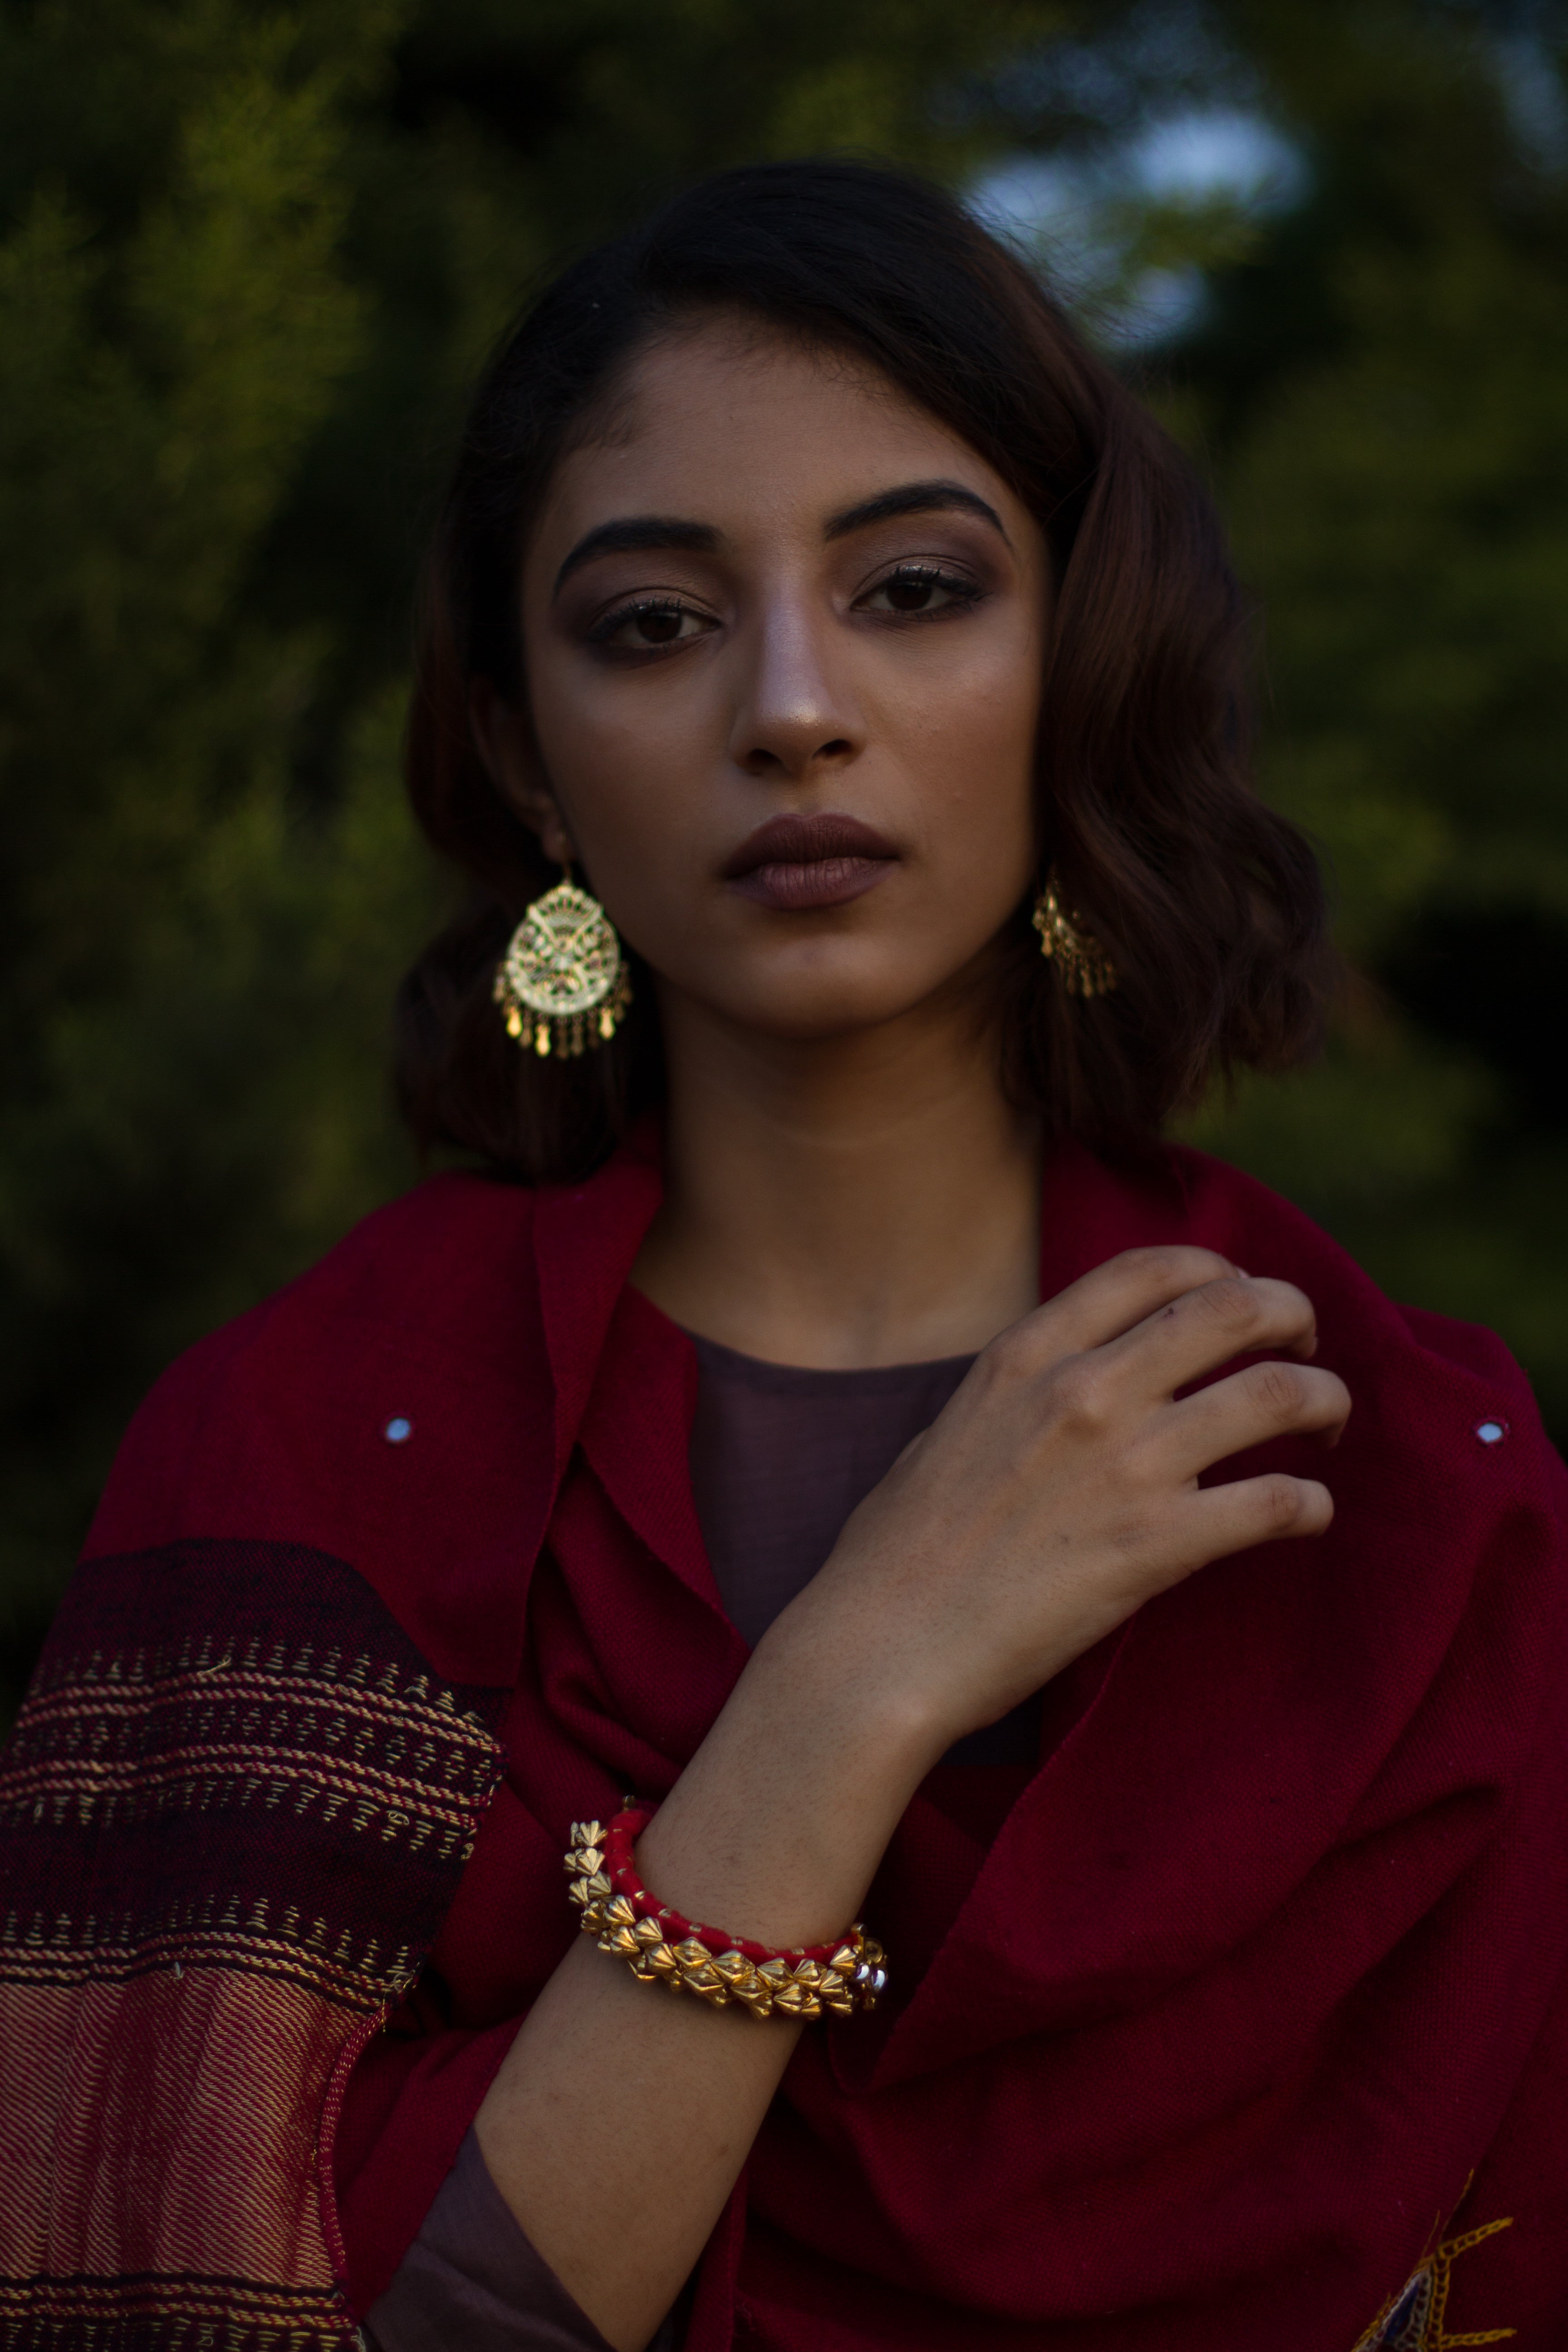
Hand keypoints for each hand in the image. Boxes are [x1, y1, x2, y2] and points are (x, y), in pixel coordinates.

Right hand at [789, 1247, 1349, 1759]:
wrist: (881, 1647)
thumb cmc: (898, 1552)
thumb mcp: (949, 1429)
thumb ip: (1019, 1392)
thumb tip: (1067, 1382)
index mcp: (1027, 1354)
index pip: (1154, 1268)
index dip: (1221, 1270)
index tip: (1242, 1300)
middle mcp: (1085, 1390)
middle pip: (1237, 1307)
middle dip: (1295, 1315)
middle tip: (1308, 1349)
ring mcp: (1126, 1465)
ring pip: (1280, 1393)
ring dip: (1326, 1402)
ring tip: (1329, 1426)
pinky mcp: (1157, 1547)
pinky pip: (1279, 1501)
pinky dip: (1313, 1503)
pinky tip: (1308, 1514)